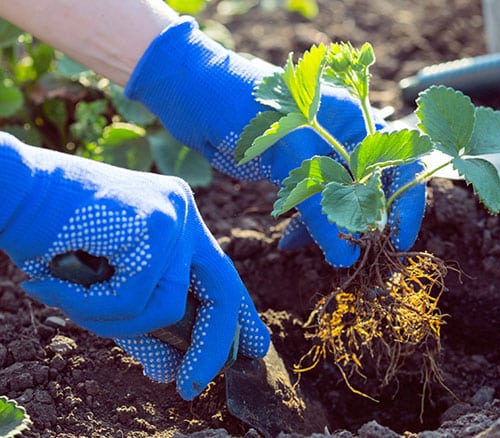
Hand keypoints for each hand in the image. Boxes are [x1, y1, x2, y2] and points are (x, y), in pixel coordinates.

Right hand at [0, 133, 269, 399]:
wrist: (6, 191)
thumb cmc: (47, 236)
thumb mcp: (103, 288)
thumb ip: (140, 323)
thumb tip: (169, 370)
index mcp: (176, 222)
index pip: (218, 276)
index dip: (237, 316)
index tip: (251, 348)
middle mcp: (183, 213)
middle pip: (221, 290)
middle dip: (210, 344)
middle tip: (191, 386)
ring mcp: (173, 214)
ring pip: (166, 307)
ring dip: (112, 322)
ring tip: (66, 301)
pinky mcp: (153, 223)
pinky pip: (134, 299)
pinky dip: (90, 306)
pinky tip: (54, 286)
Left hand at [126, 17, 425, 266]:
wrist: (192, 92)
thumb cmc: (244, 106)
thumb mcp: (288, 156)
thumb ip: (318, 208)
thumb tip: (347, 257)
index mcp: (357, 121)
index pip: (400, 164)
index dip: (406, 205)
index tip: (397, 242)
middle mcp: (345, 139)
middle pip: (373, 189)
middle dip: (368, 225)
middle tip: (359, 258)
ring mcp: (319, 156)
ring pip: (341, 203)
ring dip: (335, 231)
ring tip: (327, 257)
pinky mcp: (295, 172)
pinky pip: (312, 207)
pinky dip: (306, 227)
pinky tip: (289, 245)